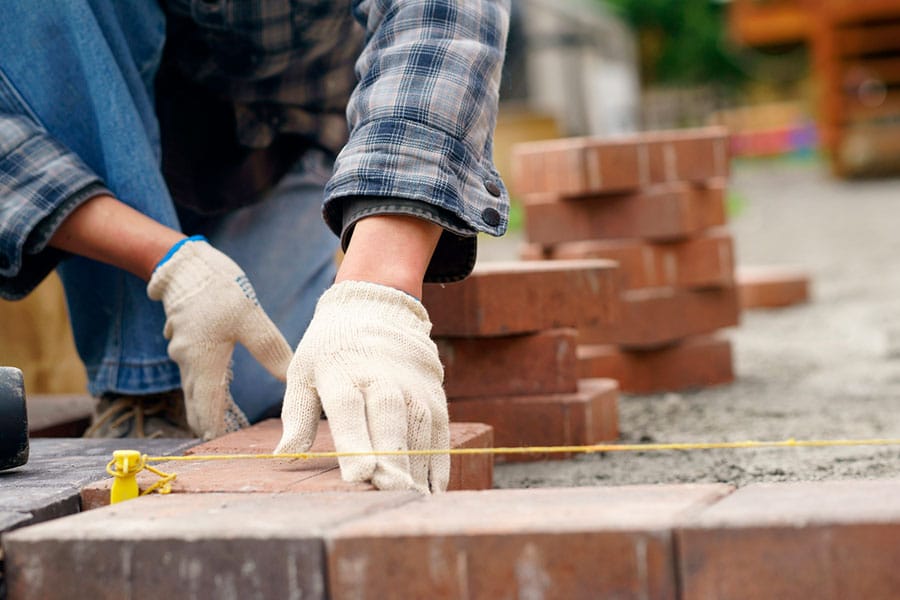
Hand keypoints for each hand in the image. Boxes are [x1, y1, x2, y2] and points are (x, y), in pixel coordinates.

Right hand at [147, 237, 292, 438]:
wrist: (183, 262)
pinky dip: (206, 385)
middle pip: (196, 405)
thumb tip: (292, 377)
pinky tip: (220, 385)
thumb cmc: (217, 289)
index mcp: (204, 364)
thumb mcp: (251, 319)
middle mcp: (189, 363)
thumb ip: (271, 350)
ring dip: (208, 406)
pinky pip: (194, 371)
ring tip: (226, 422)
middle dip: (211, 424)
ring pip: (195, 388)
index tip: (225, 450)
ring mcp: (183, 350)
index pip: (206, 412)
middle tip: (228, 441)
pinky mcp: (185, 338)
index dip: (216, 432)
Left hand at [275, 280, 449, 492]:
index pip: (349, 409)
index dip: (356, 443)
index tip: (359, 476)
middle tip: (391, 494)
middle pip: (389, 420)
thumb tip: (284, 455)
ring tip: (411, 502)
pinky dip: (438, 462)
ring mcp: (412, 386)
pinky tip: (432, 490)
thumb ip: (296, 415)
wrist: (377, 306)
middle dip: (392, 459)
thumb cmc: (330, 348)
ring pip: (419, 428)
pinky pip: (440, 431)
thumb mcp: (303, 371)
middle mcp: (382, 378)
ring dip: (417, 467)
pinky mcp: (434, 394)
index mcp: (342, 372)